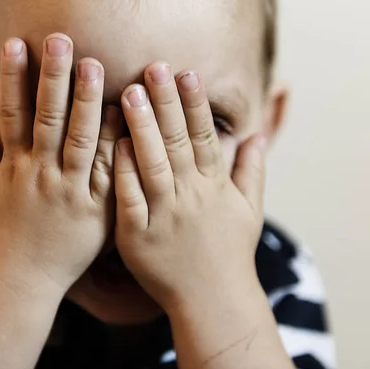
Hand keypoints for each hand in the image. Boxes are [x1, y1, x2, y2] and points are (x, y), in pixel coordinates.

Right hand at [0, 34, 123, 290]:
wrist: (21, 283)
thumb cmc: (0, 237)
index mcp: (14, 169)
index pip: (13, 114)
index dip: (14, 77)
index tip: (18, 44)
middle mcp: (42, 177)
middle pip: (49, 119)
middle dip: (53, 79)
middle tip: (62, 41)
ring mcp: (72, 193)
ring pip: (82, 141)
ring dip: (88, 102)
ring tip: (95, 66)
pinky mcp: (97, 211)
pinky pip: (111, 173)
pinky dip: (117, 145)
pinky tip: (126, 116)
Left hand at [114, 62, 265, 312]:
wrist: (212, 300)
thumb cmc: (230, 254)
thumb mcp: (250, 211)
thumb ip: (252, 172)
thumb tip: (256, 137)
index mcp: (215, 187)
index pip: (205, 137)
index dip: (196, 104)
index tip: (187, 73)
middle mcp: (191, 196)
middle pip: (178, 142)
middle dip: (166, 102)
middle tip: (153, 67)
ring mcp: (164, 215)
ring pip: (152, 163)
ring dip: (142, 126)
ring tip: (129, 92)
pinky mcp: (138, 235)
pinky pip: (129, 197)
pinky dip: (123, 170)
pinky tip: (113, 143)